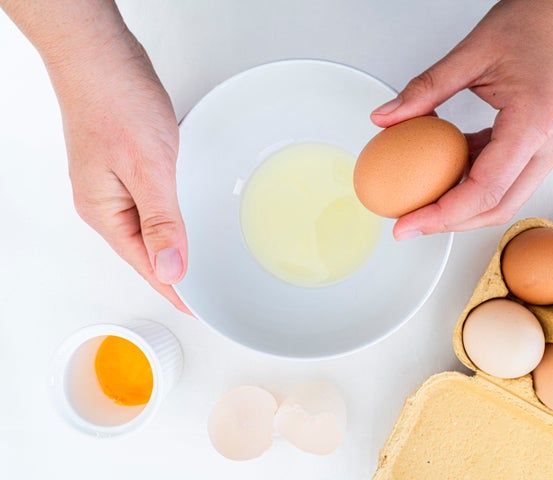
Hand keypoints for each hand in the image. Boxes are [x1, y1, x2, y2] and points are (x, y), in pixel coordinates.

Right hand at [49, 31, 189, 312]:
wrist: (100, 55)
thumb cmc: (115, 102)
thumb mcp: (148, 168)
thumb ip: (161, 221)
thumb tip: (169, 269)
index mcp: (105, 212)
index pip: (144, 266)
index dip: (172, 289)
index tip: (196, 308)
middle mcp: (105, 202)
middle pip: (143, 251)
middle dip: (172, 274)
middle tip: (202, 293)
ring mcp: (114, 183)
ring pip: (148, 227)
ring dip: (172, 245)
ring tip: (197, 265)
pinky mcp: (126, 163)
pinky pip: (151, 202)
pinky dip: (170, 216)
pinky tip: (184, 217)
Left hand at [371, 0, 552, 239]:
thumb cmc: (538, 22)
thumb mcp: (473, 52)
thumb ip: (426, 88)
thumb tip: (385, 118)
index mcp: (535, 122)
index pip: (485, 189)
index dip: (443, 215)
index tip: (408, 223)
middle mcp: (551, 144)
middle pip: (498, 207)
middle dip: (450, 222)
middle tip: (409, 221)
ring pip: (505, 199)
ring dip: (463, 206)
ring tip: (423, 200)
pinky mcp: (546, 146)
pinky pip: (508, 178)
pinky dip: (475, 182)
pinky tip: (446, 173)